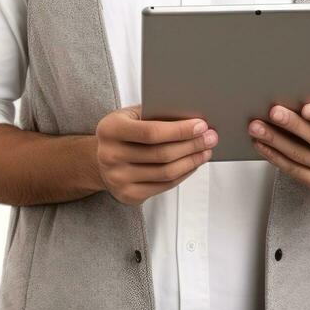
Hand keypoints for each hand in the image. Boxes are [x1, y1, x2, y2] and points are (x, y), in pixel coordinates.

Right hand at [95, 104, 219, 206]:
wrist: (98, 159)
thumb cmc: (122, 132)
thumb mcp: (131, 115)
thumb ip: (155, 114)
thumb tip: (192, 118)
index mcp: (110, 130)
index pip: (151, 132)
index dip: (180, 130)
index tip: (201, 125)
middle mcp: (110, 156)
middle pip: (162, 154)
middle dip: (192, 145)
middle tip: (211, 137)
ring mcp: (118, 179)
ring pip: (166, 173)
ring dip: (192, 161)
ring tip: (206, 150)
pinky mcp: (128, 195)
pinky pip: (164, 186)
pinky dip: (183, 174)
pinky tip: (193, 164)